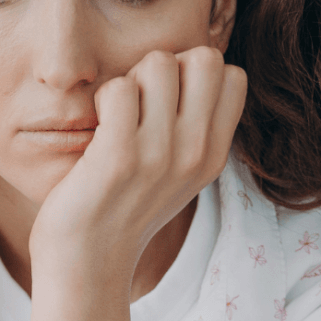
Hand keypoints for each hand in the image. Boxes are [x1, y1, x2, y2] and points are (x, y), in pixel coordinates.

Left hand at [30, 46, 247, 280]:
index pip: (232, 76)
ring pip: (158, 64)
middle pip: (204, 59)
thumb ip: (193, 127)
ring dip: (130, 80)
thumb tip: (191, 64)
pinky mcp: (119, 157)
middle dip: (166, 66)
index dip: (193, 73)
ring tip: (116, 115)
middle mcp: (194, 153)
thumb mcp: (176, 174)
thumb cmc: (121, 208)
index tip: (166, 101)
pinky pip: (120, 89)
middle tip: (140, 100)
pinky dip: (104, 98)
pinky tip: (98, 125)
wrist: (88, 262)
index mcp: (212, 155)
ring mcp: (159, 156)